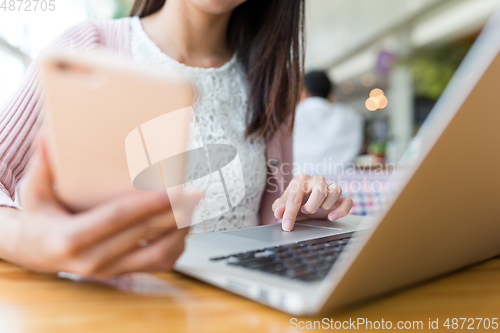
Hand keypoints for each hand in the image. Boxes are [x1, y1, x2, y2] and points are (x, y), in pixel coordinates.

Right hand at [4, 137, 199, 276]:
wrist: (34, 252)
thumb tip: (46, 135)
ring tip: (192, 208)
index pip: (119, 218)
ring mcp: (109, 271)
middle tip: (196, 194)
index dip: (148, 204)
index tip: (173, 191)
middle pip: (145, 235)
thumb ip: (42, 164)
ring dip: (180, 232)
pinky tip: (183, 228)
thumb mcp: (33, 192)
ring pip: (158, 256)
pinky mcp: (121, 274)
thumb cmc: (39, 219)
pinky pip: (157, 266)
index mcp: (72, 238)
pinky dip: (175, 247)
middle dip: (175, 214)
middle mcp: (93, 260)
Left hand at [272, 174, 352, 231]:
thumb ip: (279, 207)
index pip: (295, 197)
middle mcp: (316, 180)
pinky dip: (341, 211)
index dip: (290, 213)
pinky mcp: (340, 198)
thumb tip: (279, 212)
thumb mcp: (283, 205)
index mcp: (300, 180)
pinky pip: (348, 201)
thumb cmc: (293, 202)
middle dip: (311, 206)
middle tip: (305, 211)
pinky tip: (331, 217)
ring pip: (335, 191)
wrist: (304, 204)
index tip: (287, 226)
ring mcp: (330, 188)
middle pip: (320, 190)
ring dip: (325, 205)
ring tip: (318, 210)